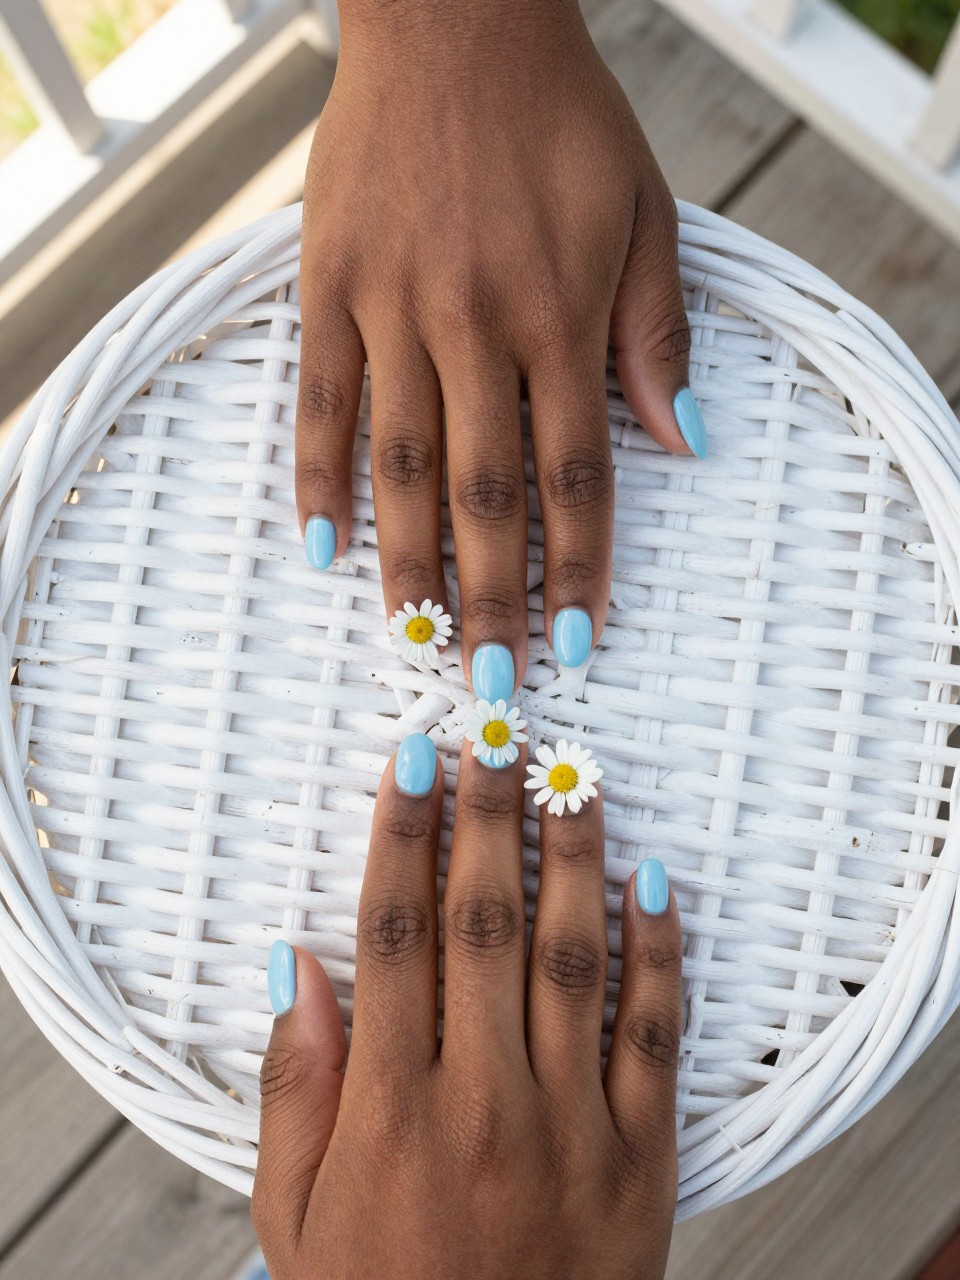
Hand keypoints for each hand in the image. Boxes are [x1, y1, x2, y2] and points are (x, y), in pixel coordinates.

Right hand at [252, 735, 682, 1278]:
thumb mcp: (292, 1217)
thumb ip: (293, 1087)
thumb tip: (296, 966)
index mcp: (389, 1107)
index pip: (393, 932)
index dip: (400, 832)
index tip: (410, 760)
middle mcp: (482, 1098)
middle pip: (484, 921)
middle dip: (486, 813)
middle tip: (493, 734)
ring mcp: (572, 1125)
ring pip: (573, 957)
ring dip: (572, 855)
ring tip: (570, 777)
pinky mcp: (643, 1156)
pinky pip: (655, 1034)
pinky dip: (659, 952)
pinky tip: (653, 883)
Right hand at [296, 1, 704, 693]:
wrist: (455, 17)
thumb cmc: (561, 118)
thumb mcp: (643, 213)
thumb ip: (656, 335)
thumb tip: (682, 441)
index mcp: (558, 312)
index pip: (574, 471)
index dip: (579, 566)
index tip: (578, 639)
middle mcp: (472, 322)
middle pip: (483, 491)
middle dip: (492, 594)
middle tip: (492, 677)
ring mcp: (390, 307)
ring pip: (397, 462)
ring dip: (407, 561)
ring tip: (412, 636)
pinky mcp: (327, 286)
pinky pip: (320, 401)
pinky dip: (318, 478)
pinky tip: (322, 548)